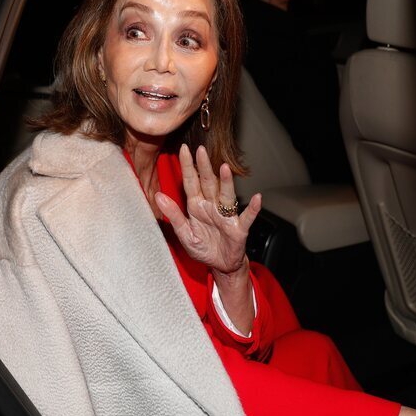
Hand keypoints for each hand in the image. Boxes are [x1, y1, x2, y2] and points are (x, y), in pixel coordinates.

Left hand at [154, 144, 261, 275]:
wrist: (220, 265)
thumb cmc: (203, 248)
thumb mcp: (184, 233)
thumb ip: (173, 214)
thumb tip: (158, 196)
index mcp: (196, 206)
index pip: (190, 183)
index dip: (187, 167)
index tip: (183, 150)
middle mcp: (212, 206)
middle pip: (208, 183)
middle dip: (204, 167)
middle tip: (201, 150)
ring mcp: (226, 216)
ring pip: (226, 195)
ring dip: (226, 182)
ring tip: (225, 168)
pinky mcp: (239, 229)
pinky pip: (247, 217)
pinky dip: (253, 209)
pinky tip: (257, 198)